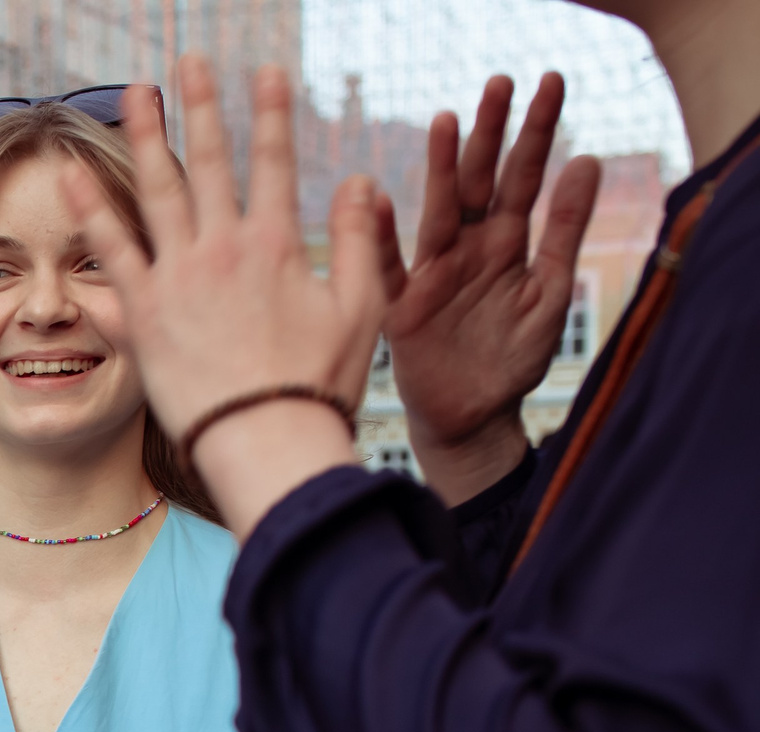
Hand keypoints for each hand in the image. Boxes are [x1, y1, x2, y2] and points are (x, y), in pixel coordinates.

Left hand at [63, 58, 388, 531]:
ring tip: (137, 93)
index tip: (264, 73)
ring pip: (156, 190)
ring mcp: (178, 277)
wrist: (266, 442)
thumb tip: (360, 182)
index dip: (270, 113)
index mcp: (278, 244)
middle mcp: (223, 249)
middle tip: (190, 62)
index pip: (274, 162)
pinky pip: (110, 251)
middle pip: (209, 162)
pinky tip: (72, 175)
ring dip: (146, 135)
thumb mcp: (361, 308)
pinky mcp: (143, 313)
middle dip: (201, 107)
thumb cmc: (315, 387)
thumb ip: (358, 239)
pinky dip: (90, 211)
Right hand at [380, 75, 599, 502]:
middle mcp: (468, 249)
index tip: (550, 83)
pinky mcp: (404, 307)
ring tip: (447, 121)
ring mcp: (434, 274)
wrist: (474, 417)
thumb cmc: (512, 359)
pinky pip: (389, 269)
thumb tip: (587, 160)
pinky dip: (380, 238)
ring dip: (440, 167)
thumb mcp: (550, 290)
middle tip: (500, 82)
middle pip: (478, 181)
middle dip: (489, 132)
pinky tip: (375, 202)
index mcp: (506, 244)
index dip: (537, 131)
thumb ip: (564, 229)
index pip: (524, 176)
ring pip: (438, 211)